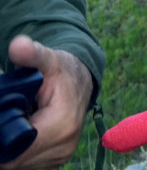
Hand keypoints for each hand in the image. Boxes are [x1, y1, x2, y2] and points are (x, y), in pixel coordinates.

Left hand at [0, 36, 92, 169]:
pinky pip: (28, 162)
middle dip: (5, 140)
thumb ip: (32, 54)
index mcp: (63, 124)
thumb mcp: (47, 58)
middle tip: (9, 114)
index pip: (18, 148)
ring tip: (17, 119)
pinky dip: (20, 149)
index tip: (4, 115)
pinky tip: (22, 130)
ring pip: (20, 162)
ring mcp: (61, 155)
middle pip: (16, 158)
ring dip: (11, 146)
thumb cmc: (62, 70)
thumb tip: (18, 46)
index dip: (2, 137)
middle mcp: (64, 145)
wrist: (81, 81)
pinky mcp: (56, 159)